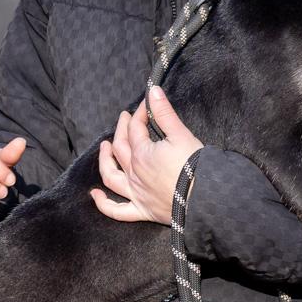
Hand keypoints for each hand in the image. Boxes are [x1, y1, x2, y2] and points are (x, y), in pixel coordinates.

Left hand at [90, 86, 202, 223]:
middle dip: (121, 130)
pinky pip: (117, 210)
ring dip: (104, 161)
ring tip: (104, 149)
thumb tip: (153, 90)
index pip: (135, 128)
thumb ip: (165, 113)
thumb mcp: (181, 134)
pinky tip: (95, 195)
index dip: (139, 114)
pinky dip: (104, 204)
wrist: (205, 197)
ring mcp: (136, 193)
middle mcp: (134, 173)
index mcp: (142, 153)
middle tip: (123, 119)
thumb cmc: (195, 166)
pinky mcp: (142, 211)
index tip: (147, 105)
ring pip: (111, 177)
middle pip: (120, 148)